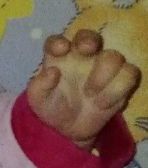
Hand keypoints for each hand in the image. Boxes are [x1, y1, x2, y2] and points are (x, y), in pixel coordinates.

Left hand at [26, 29, 140, 147]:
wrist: (68, 130)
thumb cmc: (52, 108)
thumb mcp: (38, 100)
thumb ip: (40, 86)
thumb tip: (52, 71)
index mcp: (59, 57)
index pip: (57, 41)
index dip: (58, 42)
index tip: (61, 49)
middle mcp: (81, 57)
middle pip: (89, 37)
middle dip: (89, 40)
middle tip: (87, 50)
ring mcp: (102, 67)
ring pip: (113, 56)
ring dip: (104, 73)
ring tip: (90, 94)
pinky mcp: (120, 81)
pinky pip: (129, 74)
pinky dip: (118, 89)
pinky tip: (102, 103)